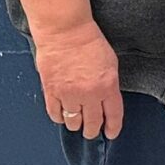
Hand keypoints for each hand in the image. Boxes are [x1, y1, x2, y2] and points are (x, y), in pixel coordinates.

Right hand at [34, 20, 123, 140]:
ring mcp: (68, 94)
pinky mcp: (51, 91)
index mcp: (108, 86)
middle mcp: (89, 94)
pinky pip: (54, 113)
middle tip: (91, 132)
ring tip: (76, 125)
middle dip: (92, 130)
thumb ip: (108, 84)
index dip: (112, 127)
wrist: (65, 32)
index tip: (110, 133)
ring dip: (75, 125)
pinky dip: (59, 118)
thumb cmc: (88, 42)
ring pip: (73, 121)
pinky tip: (62, 117)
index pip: (113, 115)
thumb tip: (105, 99)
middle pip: (92, 122)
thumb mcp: (110, 64)